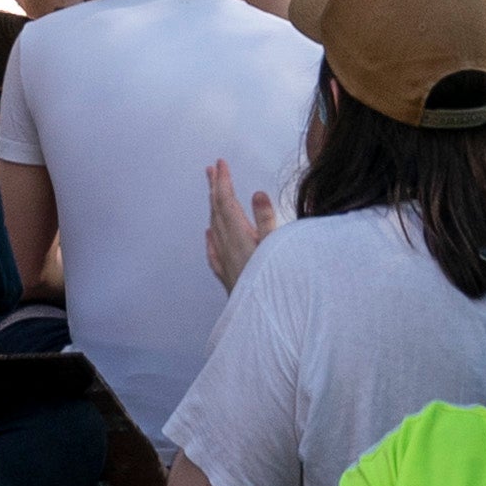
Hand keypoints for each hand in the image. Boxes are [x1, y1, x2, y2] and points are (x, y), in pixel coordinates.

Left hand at [204, 158, 280, 287]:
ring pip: (215, 229)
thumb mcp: (277, 248)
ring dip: (213, 208)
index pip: (227, 202)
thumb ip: (267, 220)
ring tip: (212, 193)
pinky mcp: (229, 278)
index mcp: (240, 237)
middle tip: (211, 169)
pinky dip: (211, 237)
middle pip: (217, 212)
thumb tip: (256, 193)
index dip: (223, 182)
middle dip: (214, 188)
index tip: (220, 163)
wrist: (267, 322)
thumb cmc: (276, 283)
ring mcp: (227, 263)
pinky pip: (214, 252)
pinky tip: (208, 235)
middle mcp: (228, 248)